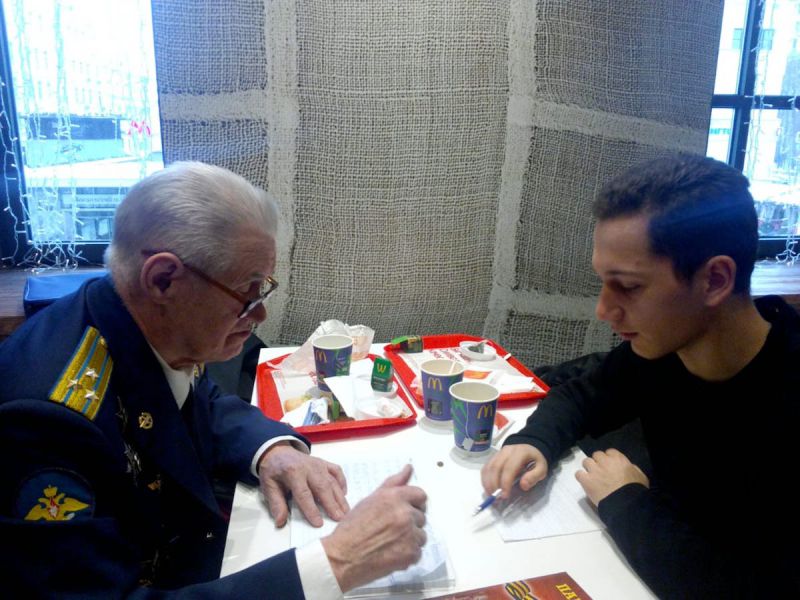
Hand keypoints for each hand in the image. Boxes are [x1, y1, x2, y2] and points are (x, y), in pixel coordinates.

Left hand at [257, 442, 348, 526]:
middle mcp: (308, 467)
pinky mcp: (324, 463)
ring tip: (345, 511)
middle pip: (322, 487)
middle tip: (339, 519)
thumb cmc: (274, 471)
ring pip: (331, 481)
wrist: (278, 452)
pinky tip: (344, 494)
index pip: (303, 493)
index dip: (311, 509)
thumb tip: (281, 521)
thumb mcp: (269, 486)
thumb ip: (276, 504)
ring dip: (339, 497)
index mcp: (292, 472)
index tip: (318, 523)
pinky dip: (342, 482)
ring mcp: (318, 464)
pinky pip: (336, 471)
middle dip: (331, 504)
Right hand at [321, 464, 426, 592]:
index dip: (415, 503)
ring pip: (421, 535)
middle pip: (421, 516)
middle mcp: (404, 513)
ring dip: (410, 540)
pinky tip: (392, 553)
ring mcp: (409, 534)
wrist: (343, 557)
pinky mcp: (410, 553)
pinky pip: (418, 552)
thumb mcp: (371, 500)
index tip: (410, 509)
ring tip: (390, 542)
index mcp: (395, 497)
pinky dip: (407, 555)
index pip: (420, 495)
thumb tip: (408, 469)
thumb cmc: (352, 529)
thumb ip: (393, 484)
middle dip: (410, 523)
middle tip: (391, 529)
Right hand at [481, 444, 547, 498]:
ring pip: (488, 467)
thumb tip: (523, 485)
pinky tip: (487, 488)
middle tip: (495, 498)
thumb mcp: (542, 468)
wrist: (529, 447)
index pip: (509, 468)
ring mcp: (498, 453)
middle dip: (494, 484)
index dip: (505, 482)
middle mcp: (506, 451)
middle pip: (495, 467)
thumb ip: (534, 476)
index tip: (504, 495)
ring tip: (490, 495)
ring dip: (487, 482)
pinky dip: (484, 478)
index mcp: (520, 453)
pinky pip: (486, 467)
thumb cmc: (535, 460)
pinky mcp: (493, 457)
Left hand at [575, 448, 648, 505]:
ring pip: (586, 461)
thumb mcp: (640, 476)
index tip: (611, 466)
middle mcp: (604, 461)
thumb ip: (632, 468)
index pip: (610, 452)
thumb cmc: (635, 490)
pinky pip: (578, 474)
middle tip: (601, 471)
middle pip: (596, 455)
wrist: (626, 504)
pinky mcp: (586, 480)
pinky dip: (581, 477)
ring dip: (589, 468)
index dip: (609, 459)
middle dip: (598, 462)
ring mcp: (594, 470)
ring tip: (592, 476)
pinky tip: (586, 482)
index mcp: (618, 459)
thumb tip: (628, 467)